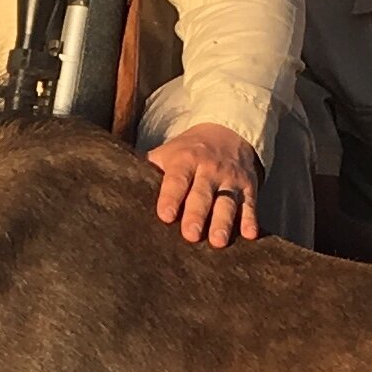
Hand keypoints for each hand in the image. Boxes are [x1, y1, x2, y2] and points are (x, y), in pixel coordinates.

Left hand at [147, 124, 262, 246]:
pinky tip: (250, 235)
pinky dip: (251, 219)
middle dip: (196, 214)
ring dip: (223, 221)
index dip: (171, 197)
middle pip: (202, 193)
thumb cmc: (189, 150)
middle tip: (191, 235)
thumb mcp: (168, 152)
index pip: (177, 179)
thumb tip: (120, 187)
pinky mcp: (248, 186)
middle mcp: (209, 168)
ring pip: (227, 201)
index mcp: (185, 160)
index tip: (166, 215)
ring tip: (218, 241)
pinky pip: (250, 204)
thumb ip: (150, 169)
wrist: (228, 131)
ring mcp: (230, 178)